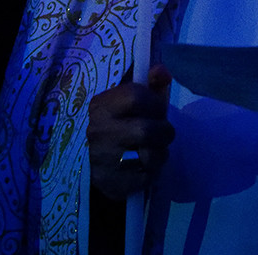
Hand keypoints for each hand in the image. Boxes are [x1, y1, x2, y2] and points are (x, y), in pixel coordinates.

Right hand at [87, 64, 173, 199]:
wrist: (93, 163)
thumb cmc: (118, 123)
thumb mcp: (128, 98)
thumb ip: (148, 83)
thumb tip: (163, 73)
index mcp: (101, 106)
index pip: (136, 97)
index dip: (155, 103)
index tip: (157, 109)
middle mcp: (98, 132)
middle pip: (147, 130)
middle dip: (164, 131)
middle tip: (161, 133)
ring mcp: (103, 160)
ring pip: (151, 157)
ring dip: (160, 153)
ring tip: (153, 150)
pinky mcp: (112, 184)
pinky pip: (147, 178)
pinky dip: (152, 173)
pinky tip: (143, 167)